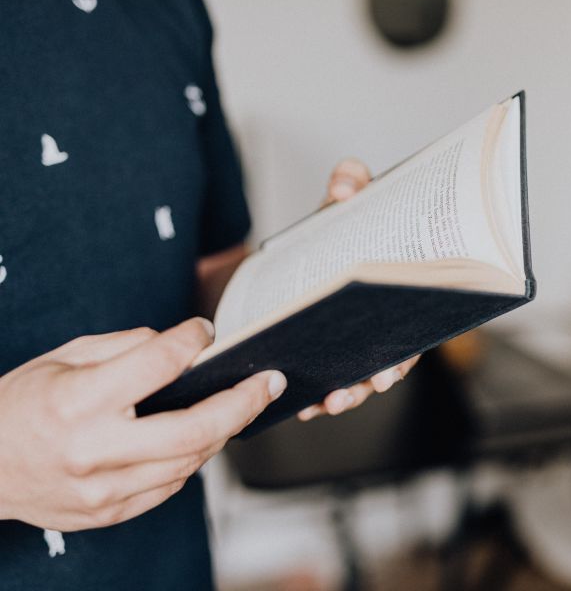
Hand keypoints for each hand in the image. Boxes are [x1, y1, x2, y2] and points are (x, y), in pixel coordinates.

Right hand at [0, 318, 285, 530]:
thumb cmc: (20, 406)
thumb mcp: (63, 358)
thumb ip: (126, 348)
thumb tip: (183, 344)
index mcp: (79, 400)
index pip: (158, 363)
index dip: (192, 340)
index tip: (207, 331)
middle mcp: (95, 449)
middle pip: (196, 427)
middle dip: (244, 401)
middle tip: (271, 382)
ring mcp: (104, 488)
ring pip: (192, 460)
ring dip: (224, 430)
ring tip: (241, 406)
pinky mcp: (110, 512)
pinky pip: (172, 484)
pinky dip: (192, 458)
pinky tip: (199, 438)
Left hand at [297, 158, 420, 420]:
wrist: (306, 239)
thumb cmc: (341, 222)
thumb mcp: (347, 194)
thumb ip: (350, 179)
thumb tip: (344, 190)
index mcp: (394, 295)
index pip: (408, 334)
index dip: (401, 358)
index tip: (388, 371)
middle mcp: (379, 325)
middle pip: (382, 366)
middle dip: (366, 384)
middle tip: (349, 393)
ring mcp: (352, 341)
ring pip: (355, 380)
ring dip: (344, 397)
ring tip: (326, 404)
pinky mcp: (324, 349)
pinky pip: (326, 381)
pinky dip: (316, 397)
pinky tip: (304, 408)